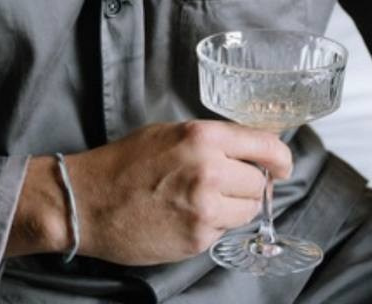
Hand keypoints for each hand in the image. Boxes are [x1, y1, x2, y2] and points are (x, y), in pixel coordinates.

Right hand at [66, 121, 290, 265]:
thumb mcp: (170, 133)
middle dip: (250, 184)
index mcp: (203, 136)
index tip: (282, 165)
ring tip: (206, 201)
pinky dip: (215, 226)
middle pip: (261, 181)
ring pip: (249, 210)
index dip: (280, 157)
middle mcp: (209, 170)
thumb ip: (211, 140)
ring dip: (236, 207)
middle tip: (227, 184)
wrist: (88, 201)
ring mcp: (205, 207)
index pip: (265, 145)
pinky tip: (189, 216)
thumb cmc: (125, 163)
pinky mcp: (198, 238)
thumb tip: (247, 150)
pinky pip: (225, 231)